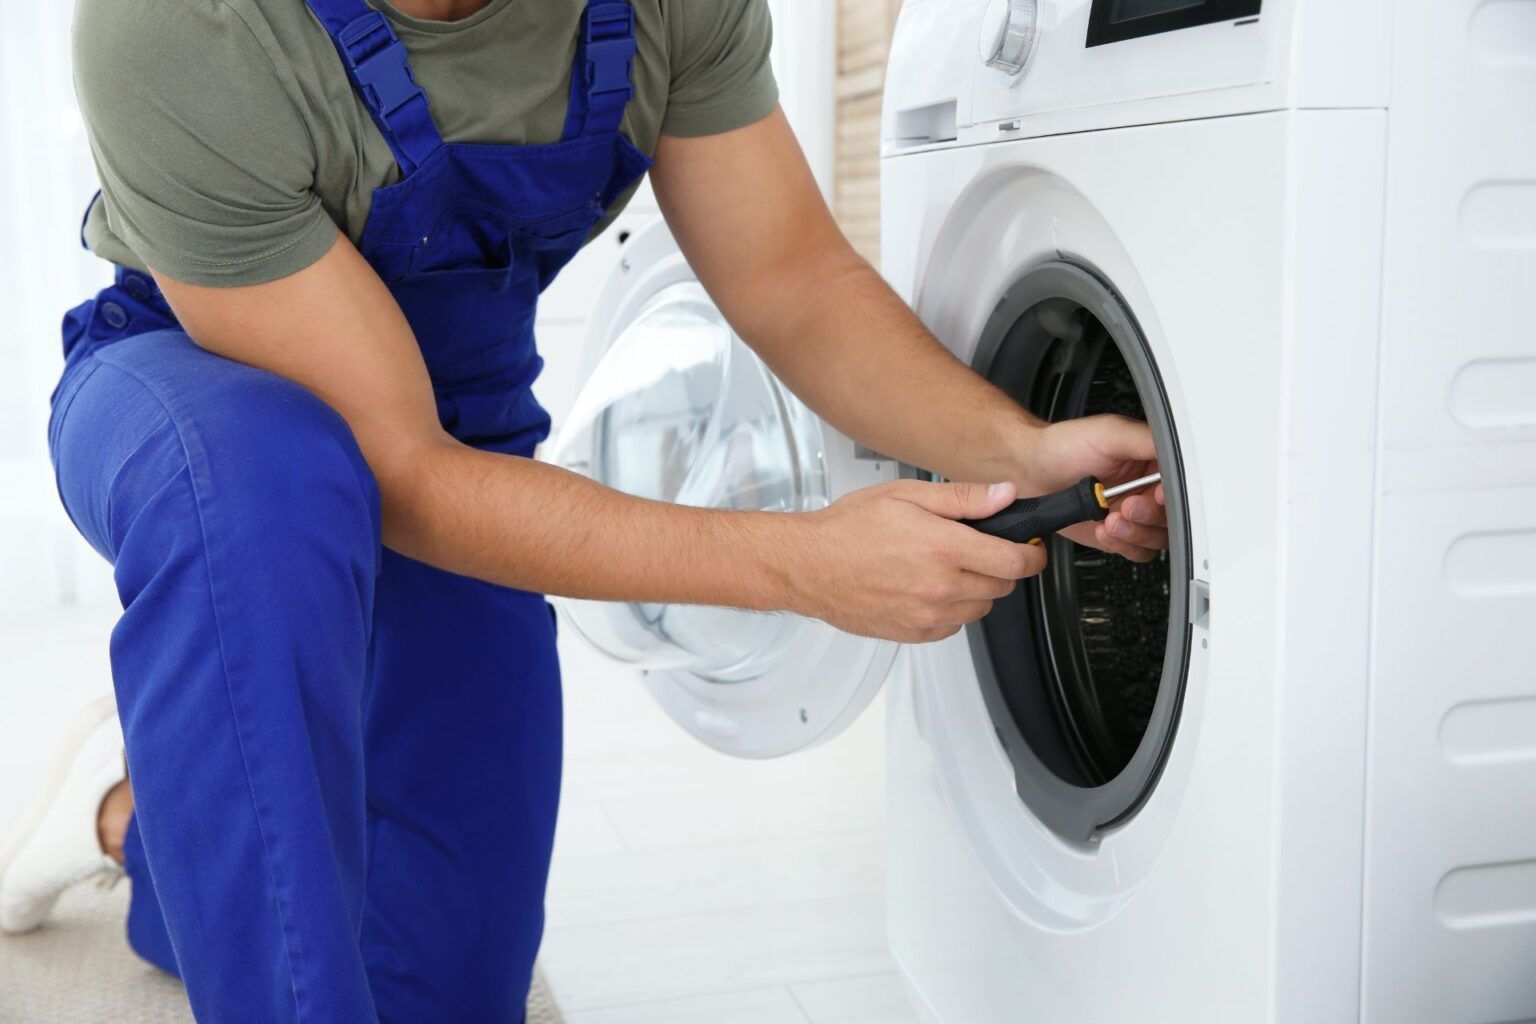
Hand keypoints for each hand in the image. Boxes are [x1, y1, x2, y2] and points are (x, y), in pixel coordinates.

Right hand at [786, 480, 1046, 643]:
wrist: (808, 566)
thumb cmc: (848, 529)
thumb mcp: (906, 495)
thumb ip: (963, 498)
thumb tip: (1005, 495)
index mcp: (945, 549)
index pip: (1016, 562)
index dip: (1032, 554)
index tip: (1030, 548)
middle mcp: (941, 588)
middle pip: (1002, 586)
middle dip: (999, 567)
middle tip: (975, 549)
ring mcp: (928, 616)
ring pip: (980, 609)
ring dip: (976, 590)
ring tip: (946, 568)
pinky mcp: (913, 634)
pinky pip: (954, 627)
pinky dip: (951, 610)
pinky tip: (928, 589)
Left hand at [1024, 416, 1168, 562]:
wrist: (1029, 471)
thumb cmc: (1063, 447)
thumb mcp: (1109, 433)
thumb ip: (1147, 441)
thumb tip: (1180, 448)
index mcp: (1153, 462)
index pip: (1182, 485)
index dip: (1173, 495)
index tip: (1155, 495)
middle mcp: (1146, 489)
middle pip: (1173, 517)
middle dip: (1149, 516)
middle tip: (1126, 507)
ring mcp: (1132, 514)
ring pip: (1157, 539)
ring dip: (1136, 533)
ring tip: (1110, 520)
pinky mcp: (1116, 535)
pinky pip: (1135, 551)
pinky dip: (1122, 545)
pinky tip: (1102, 530)